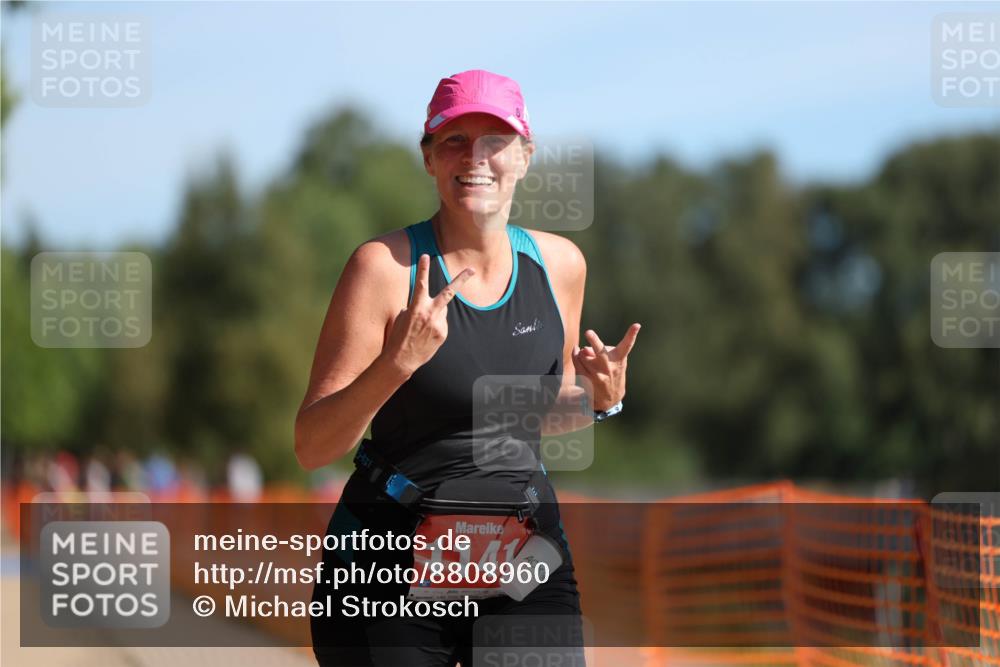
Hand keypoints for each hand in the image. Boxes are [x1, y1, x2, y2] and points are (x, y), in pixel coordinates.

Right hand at [383, 254, 474, 376]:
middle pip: (449, 292)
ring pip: (442, 310)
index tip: (424, 256)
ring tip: (422, 327)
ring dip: (435, 313)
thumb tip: (431, 305)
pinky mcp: (443, 333)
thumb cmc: (399, 336)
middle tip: (472, 269)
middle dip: (461, 279)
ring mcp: (439, 324)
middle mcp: (430, 314)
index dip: (423, 269)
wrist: (401, 359)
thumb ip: (418, 307)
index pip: (421, 284)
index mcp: (416, 307)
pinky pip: (442, 323)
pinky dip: (436, 326)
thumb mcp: (403, 317)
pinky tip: (426, 335)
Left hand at [572, 324, 640, 411]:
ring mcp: (598, 375)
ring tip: (587, 355)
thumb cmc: (612, 370)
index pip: (626, 345)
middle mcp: (609, 367)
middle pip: (600, 352)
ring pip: (584, 355)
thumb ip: (601, 350)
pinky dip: (575, 356)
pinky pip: (577, 363)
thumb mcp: (614, 360)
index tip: (636, 325)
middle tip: (588, 332)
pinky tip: (577, 354)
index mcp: (619, 359)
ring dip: (582, 352)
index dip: (631, 335)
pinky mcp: (588, 380)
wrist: (610, 397)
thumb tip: (584, 350)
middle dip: (594, 341)